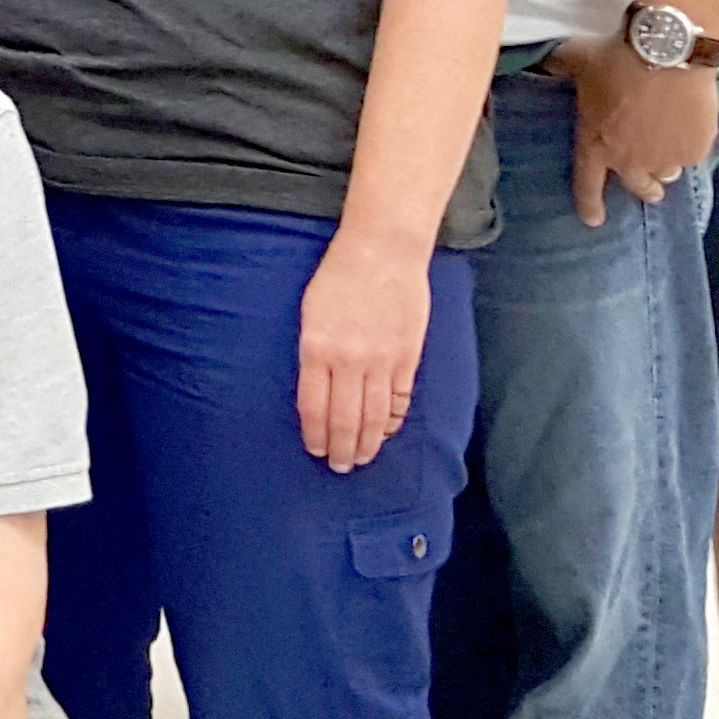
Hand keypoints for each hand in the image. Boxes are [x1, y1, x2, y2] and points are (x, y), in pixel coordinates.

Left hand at [292, 225, 429, 471]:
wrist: (382, 251)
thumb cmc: (338, 277)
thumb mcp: (310, 313)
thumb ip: (313, 354)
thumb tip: (317, 392)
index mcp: (316, 349)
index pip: (314, 408)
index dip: (315, 435)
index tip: (315, 450)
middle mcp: (348, 360)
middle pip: (345, 420)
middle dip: (341, 449)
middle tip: (340, 467)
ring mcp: (381, 361)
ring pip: (374, 417)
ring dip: (368, 443)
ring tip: (362, 458)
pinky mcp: (407, 357)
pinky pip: (400, 400)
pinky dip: (392, 421)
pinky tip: (386, 432)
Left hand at [552, 39, 718, 224]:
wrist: (667, 50)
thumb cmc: (617, 57)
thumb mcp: (577, 59)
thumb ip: (559, 67)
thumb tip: (543, 59)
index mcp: (596, 145)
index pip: (588, 186)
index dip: (590, 205)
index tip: (593, 220)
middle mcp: (630, 162)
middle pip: (640, 188)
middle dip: (644, 188)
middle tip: (650, 186)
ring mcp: (665, 158)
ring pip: (668, 173)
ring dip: (666, 164)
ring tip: (669, 148)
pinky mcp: (696, 149)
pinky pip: (693, 155)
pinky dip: (691, 144)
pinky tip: (691, 126)